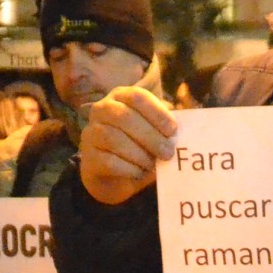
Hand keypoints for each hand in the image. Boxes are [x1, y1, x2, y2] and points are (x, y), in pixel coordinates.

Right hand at [79, 86, 176, 205]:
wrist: (115, 176)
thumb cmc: (139, 147)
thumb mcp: (154, 132)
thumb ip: (166, 127)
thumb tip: (184, 129)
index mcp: (121, 97)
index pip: (137, 97)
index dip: (157, 112)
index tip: (173, 130)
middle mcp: (101, 110)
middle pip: (124, 117)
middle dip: (150, 136)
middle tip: (168, 153)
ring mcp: (91, 133)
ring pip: (113, 139)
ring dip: (139, 154)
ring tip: (153, 164)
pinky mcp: (88, 157)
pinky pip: (108, 161)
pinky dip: (128, 168)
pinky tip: (139, 172)